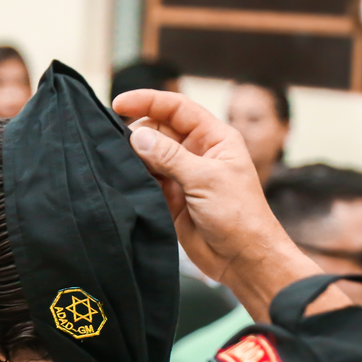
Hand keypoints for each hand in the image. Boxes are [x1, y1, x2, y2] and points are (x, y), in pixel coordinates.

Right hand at [112, 89, 287, 284]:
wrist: (242, 259)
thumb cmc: (238, 215)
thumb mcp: (205, 179)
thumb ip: (170, 156)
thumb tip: (137, 136)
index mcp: (214, 138)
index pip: (177, 108)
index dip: (149, 101)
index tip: (119, 103)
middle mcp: (197, 152)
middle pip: (159, 129)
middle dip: (138, 132)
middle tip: (119, 146)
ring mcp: (182, 175)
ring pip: (149, 155)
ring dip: (134, 157)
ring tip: (119, 164)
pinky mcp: (170, 197)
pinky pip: (146, 179)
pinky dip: (135, 178)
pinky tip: (125, 180)